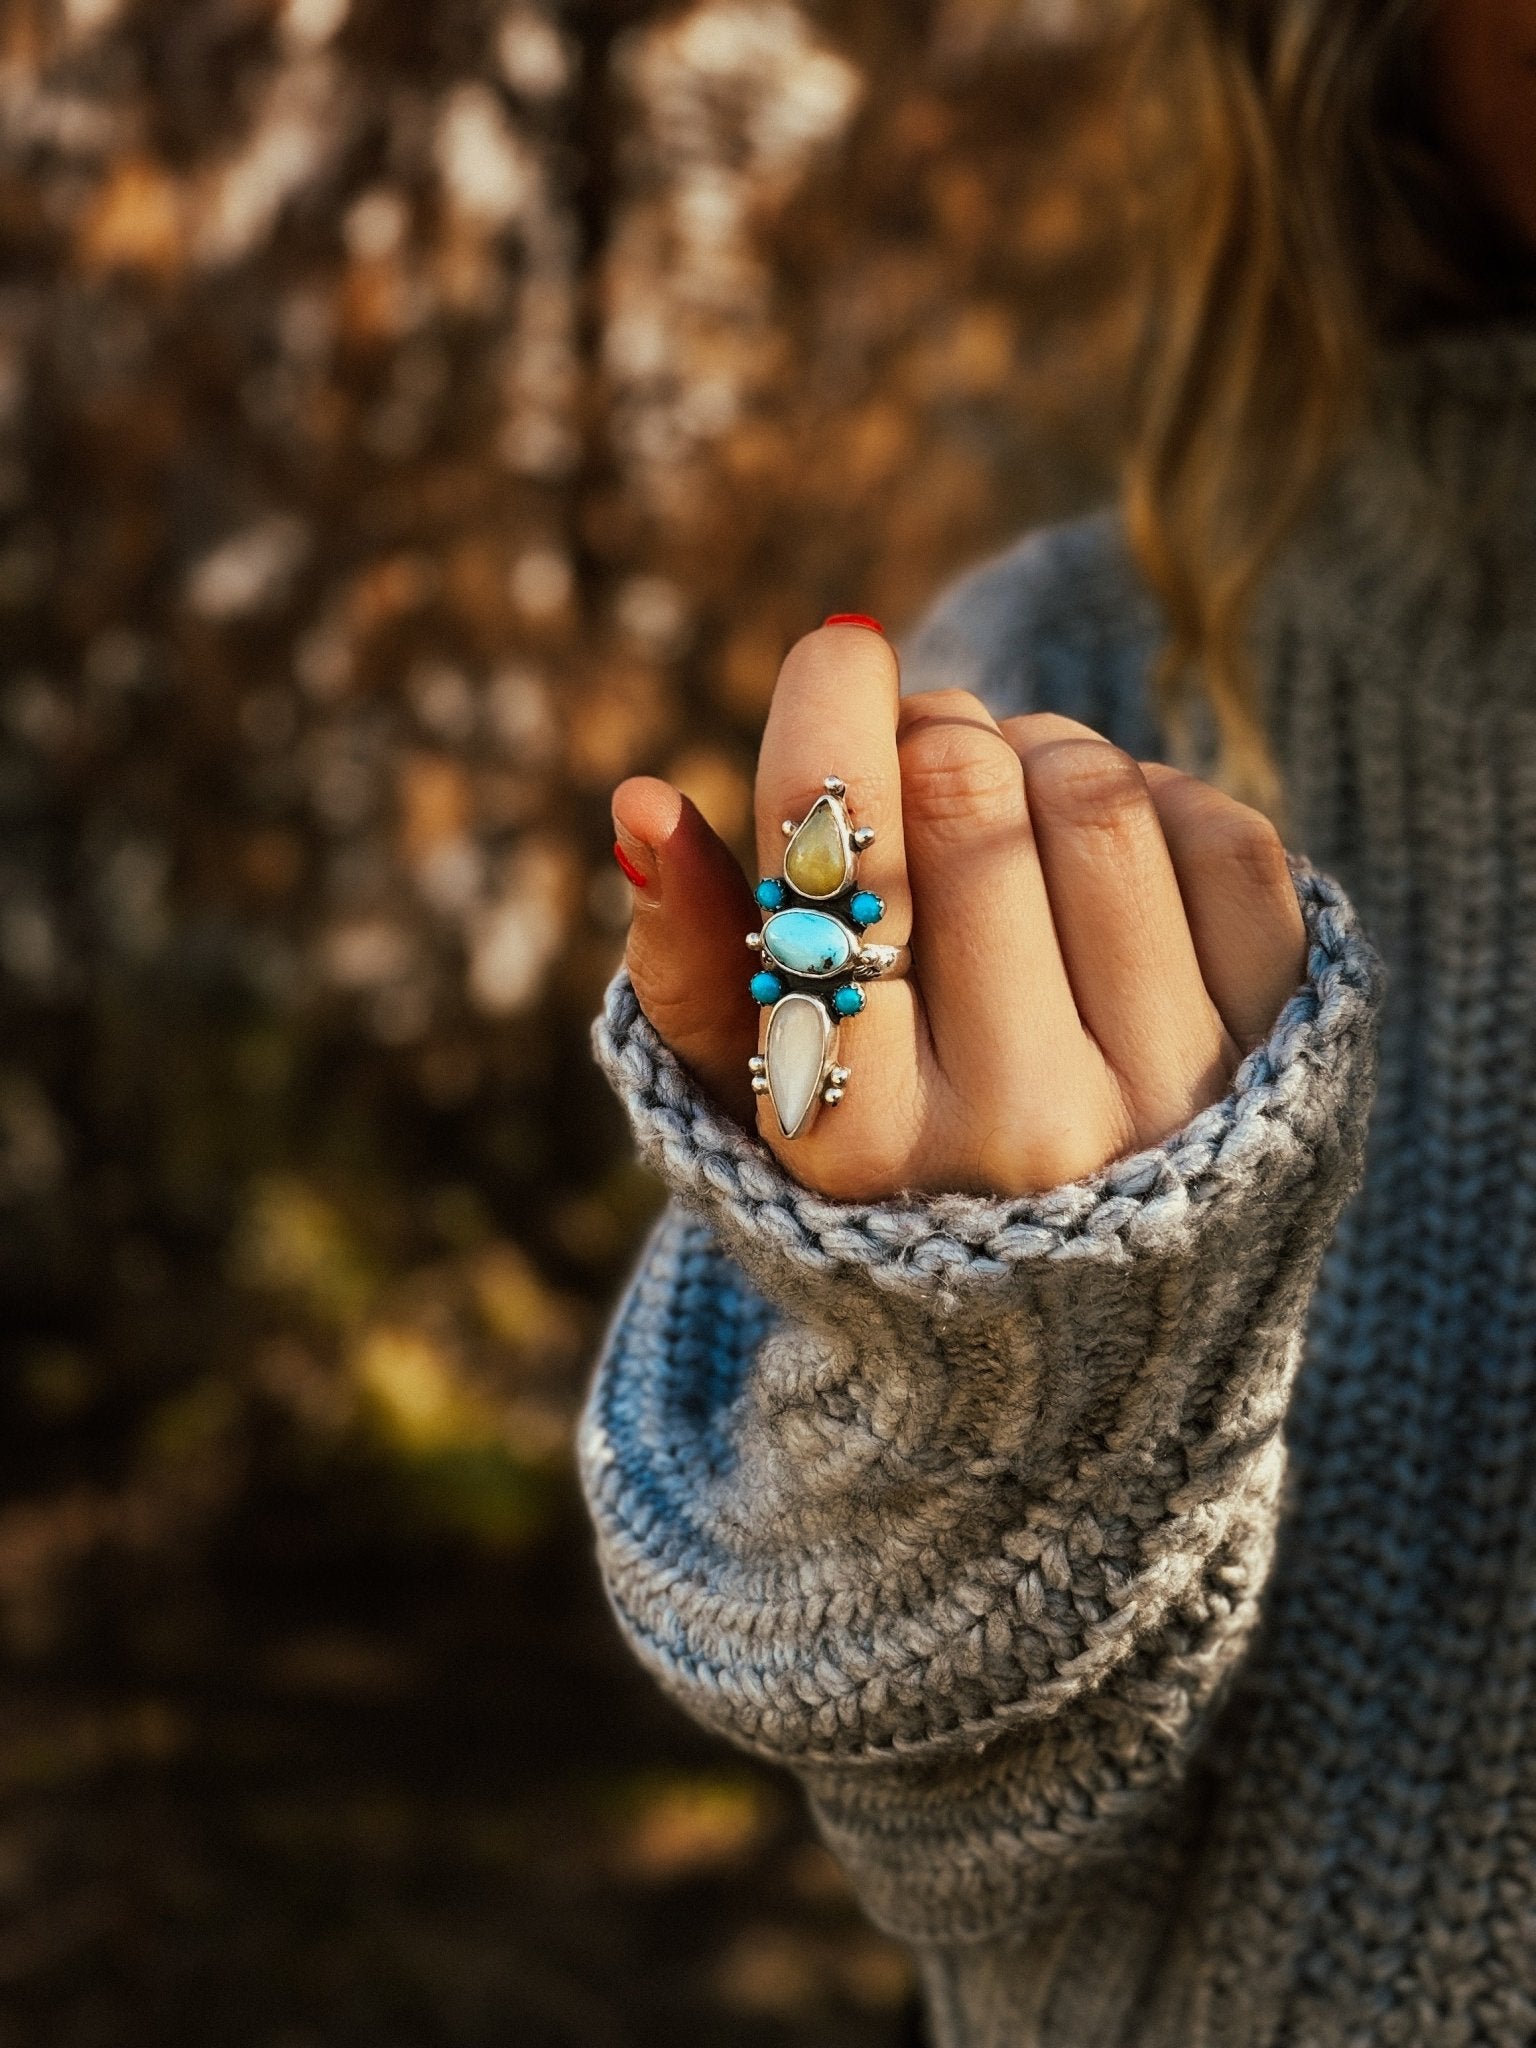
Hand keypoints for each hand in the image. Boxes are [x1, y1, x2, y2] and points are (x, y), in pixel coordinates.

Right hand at [612, 623, 1305, 1201]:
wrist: (1081, 1329)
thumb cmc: (883, 1179)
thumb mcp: (750, 1097)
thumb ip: (687, 957)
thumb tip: (642, 802)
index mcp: (859, 1142)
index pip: (840, 869)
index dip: (831, 718)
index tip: (839, 646)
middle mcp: (1023, 1133)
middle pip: (968, 798)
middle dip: (930, 732)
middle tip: (916, 751)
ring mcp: (1170, 1098)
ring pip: (1098, 796)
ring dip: (1039, 752)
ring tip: (1007, 805)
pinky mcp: (1283, 1056)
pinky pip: (1225, 837)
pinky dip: (1158, 797)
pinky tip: (1104, 855)